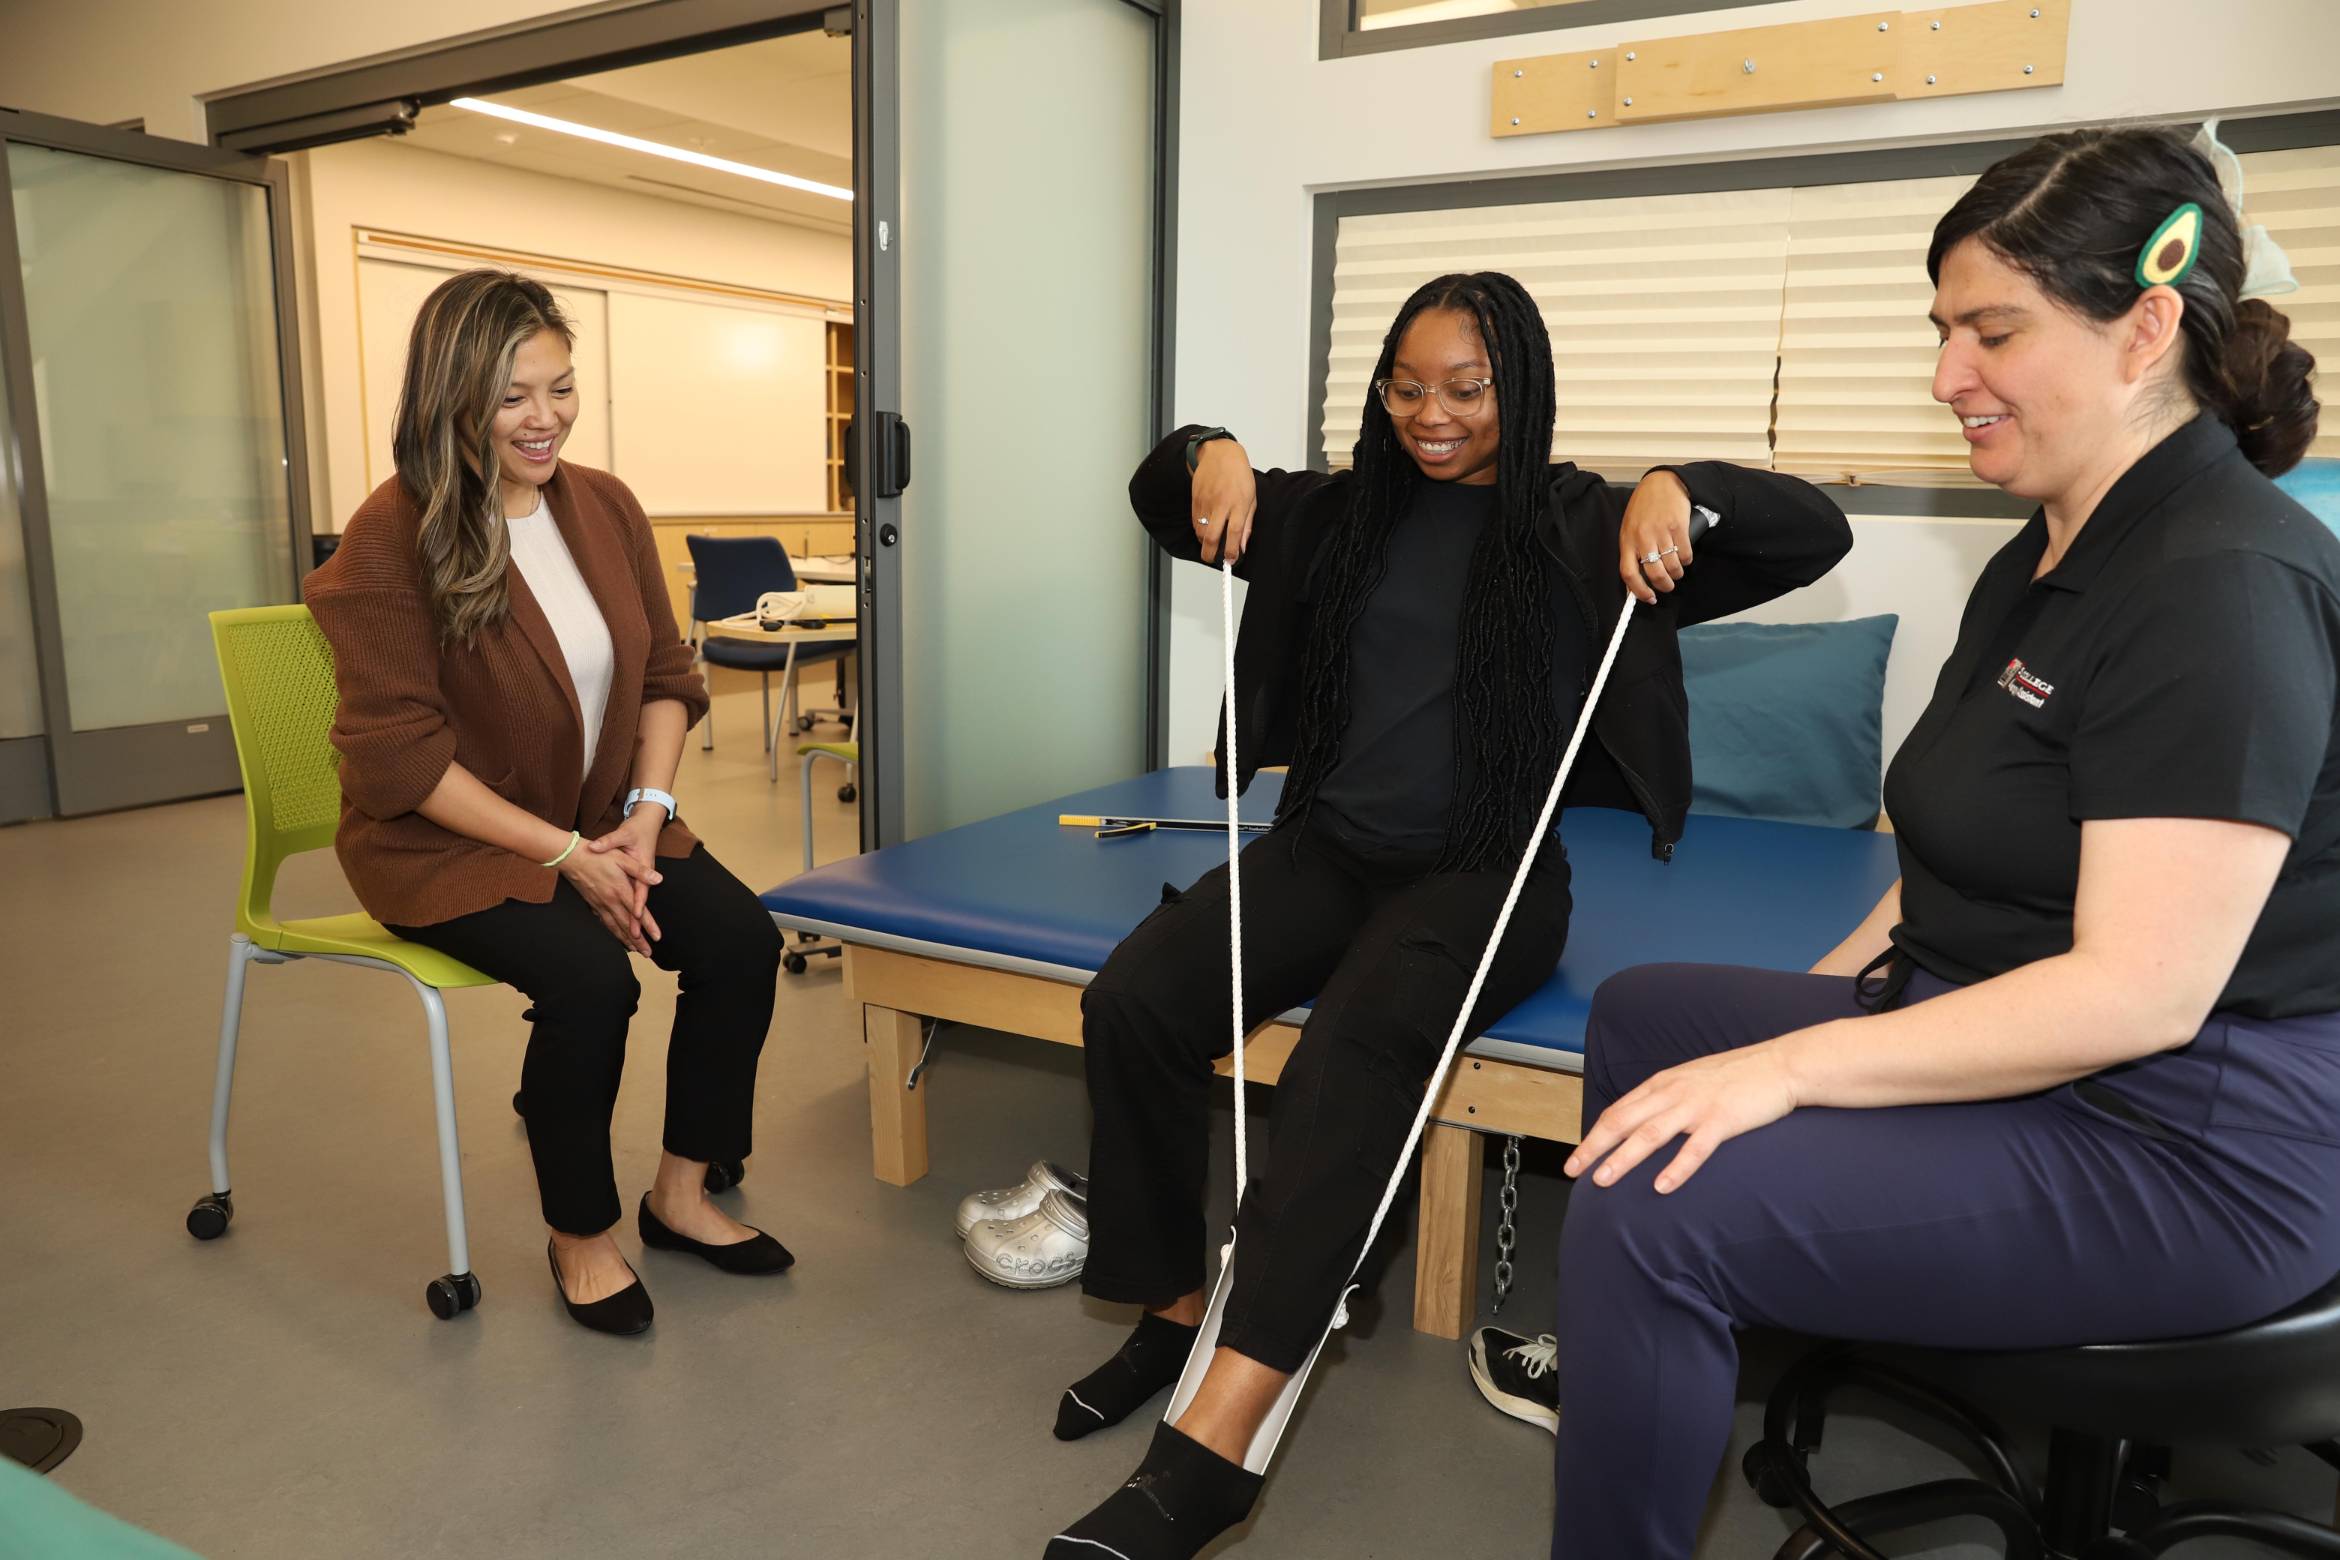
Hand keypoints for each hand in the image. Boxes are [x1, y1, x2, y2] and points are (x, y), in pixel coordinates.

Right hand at [560, 827, 660, 953]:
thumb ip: (641, 871)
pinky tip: (616, 937)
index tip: (657, 938)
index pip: (638, 913)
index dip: (649, 926)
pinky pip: (604, 922)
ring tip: (635, 951)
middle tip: (648, 954)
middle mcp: (610, 901)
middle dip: (638, 941)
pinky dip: (612, 932)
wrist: (571, 857)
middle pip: (627, 926)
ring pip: (614, 926)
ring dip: (625, 940)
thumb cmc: (598, 856)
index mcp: (620, 890)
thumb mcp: (622, 859)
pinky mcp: (592, 903)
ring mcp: (600, 904)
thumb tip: (659, 879)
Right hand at [1190, 440, 1256, 565]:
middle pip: (1212, 537)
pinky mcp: (1195, 500)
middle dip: (1210, 554)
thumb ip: (1247, 524)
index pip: (1234, 533)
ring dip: (1204, 542)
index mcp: (1238, 504)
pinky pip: (1195, 522)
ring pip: (1200, 532)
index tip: (1231, 560)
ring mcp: (1206, 502)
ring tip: (1211, 543)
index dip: (1232, 551)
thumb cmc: (1238, 475)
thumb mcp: (1251, 498)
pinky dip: (1199, 530)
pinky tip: (1205, 529)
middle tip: (1213, 560)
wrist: (1219, 454)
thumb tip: (1243, 546)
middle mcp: (1221, 504)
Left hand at [1564, 1038, 1802, 1193]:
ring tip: (1602, 1180)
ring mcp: (1697, 1106)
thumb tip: (1643, 1121)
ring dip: (1623, 1159)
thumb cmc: (1736, 1076)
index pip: (1618, 1111)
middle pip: (1623, 1122)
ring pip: (1650, 1135)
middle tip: (1573, 1171)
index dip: (1594, 1134)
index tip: (1576, 1156)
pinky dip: (1676, 1168)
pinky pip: (1695, 1148)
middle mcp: (1673, 1093)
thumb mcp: (1691, 1080)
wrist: (1780, 1064)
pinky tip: (1662, 1186)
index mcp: (1663, 1084)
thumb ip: (1666, 1099)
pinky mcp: (1722, 1120)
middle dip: (1594, 1147)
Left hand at [1618, 469, 1695, 604]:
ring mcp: (1661, 532)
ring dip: (1677, 574)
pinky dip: (1687, 560)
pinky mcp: (1679, 527)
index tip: (1649, 598)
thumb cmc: (1644, 507)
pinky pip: (1685, 553)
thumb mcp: (1630, 528)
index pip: (1628, 573)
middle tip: (1668, 587)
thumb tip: (1636, 581)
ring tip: (1677, 572)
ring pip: (1672, 566)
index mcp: (1627, 540)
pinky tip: (1685, 557)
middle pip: (1654, 573)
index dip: (1638, 591)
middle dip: (1664, 585)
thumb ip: (1632, 551)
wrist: (1662, 483)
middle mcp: (1643, 538)